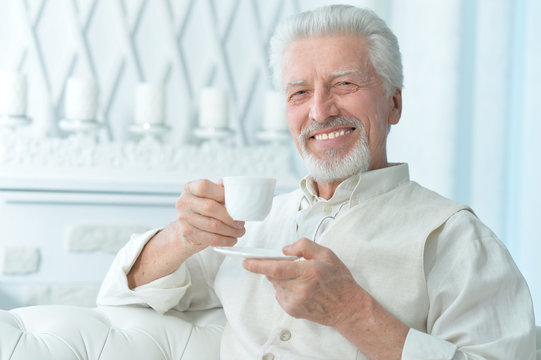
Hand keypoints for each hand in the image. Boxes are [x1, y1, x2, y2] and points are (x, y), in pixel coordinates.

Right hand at [176, 179, 244, 253]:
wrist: (186, 226)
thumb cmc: (201, 208)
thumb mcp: (208, 195)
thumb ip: (220, 190)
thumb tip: (235, 189)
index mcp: (190, 188)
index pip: (204, 187)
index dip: (222, 193)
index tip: (235, 201)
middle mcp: (184, 202)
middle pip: (210, 207)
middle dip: (230, 217)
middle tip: (241, 222)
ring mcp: (184, 218)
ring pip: (213, 225)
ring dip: (231, 231)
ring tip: (239, 231)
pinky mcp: (188, 233)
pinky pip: (211, 239)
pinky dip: (225, 240)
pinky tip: (232, 239)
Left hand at [243, 238, 363, 326]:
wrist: (347, 308)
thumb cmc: (339, 281)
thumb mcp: (326, 254)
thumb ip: (304, 246)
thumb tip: (285, 250)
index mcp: (309, 272)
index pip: (276, 269)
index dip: (258, 265)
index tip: (247, 261)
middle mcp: (301, 289)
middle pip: (274, 276)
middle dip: (275, 268)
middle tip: (290, 266)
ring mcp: (296, 302)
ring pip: (276, 285)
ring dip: (282, 279)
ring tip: (301, 279)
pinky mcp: (293, 311)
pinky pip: (279, 295)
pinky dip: (285, 289)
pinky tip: (300, 289)